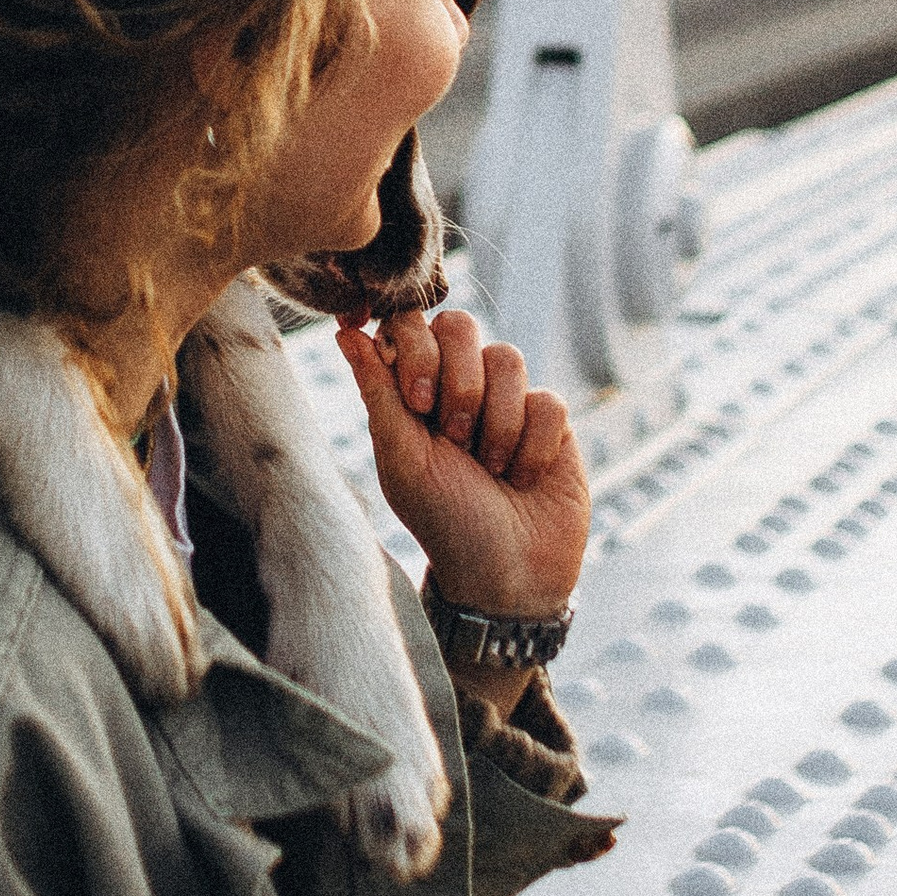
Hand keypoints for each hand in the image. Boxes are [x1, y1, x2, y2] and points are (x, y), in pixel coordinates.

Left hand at [337, 309, 589, 624]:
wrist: (507, 572)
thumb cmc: (443, 520)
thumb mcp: (401, 459)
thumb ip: (376, 391)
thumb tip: (345, 331)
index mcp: (413, 390)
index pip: (409, 323)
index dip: (417, 349)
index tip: (418, 403)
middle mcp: (459, 384)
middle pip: (460, 325)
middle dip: (459, 384)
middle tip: (455, 438)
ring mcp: (507, 398)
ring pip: (508, 357)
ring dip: (496, 423)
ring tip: (490, 468)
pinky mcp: (551, 420)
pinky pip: (547, 399)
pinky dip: (531, 445)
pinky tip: (522, 478)